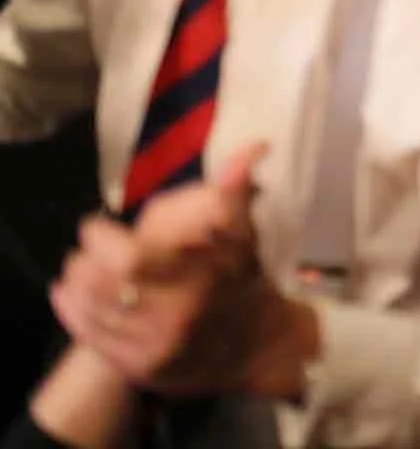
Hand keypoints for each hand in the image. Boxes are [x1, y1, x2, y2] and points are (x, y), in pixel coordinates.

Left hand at [50, 143, 309, 396]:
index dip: (100, 238)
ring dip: (74, 285)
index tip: (96, 226)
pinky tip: (70, 296)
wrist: (251, 344)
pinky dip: (72, 312)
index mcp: (196, 279)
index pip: (126, 258)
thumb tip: (254, 147)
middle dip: (83, 261)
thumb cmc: (239, 279)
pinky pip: (90, 337)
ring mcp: (155, 347)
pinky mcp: (139, 368)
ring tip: (78, 269)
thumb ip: (235, 193)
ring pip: (92, 311)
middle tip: (86, 249)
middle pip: (100, 285)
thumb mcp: (242, 235)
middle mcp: (173, 317)